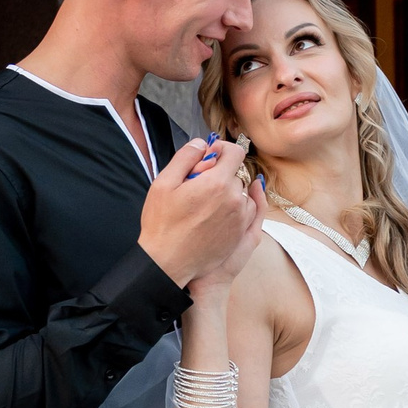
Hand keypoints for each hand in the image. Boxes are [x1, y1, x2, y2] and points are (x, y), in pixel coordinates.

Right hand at [141, 137, 261, 290]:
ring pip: (242, 192)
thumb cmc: (162, 224)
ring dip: (228, 191)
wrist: (168, 262)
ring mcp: (240, 218)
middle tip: (198, 184)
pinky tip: (215, 214)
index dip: (221, 150)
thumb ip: (185, 157)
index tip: (208, 158)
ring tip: (205, 202)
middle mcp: (234, 199)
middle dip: (220, 173)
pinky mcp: (241, 234)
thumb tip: (201, 144)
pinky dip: (235, 207)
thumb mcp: (163, 183)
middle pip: (236, 173)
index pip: (235, 152)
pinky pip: (246, 211)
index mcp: (217, 183)